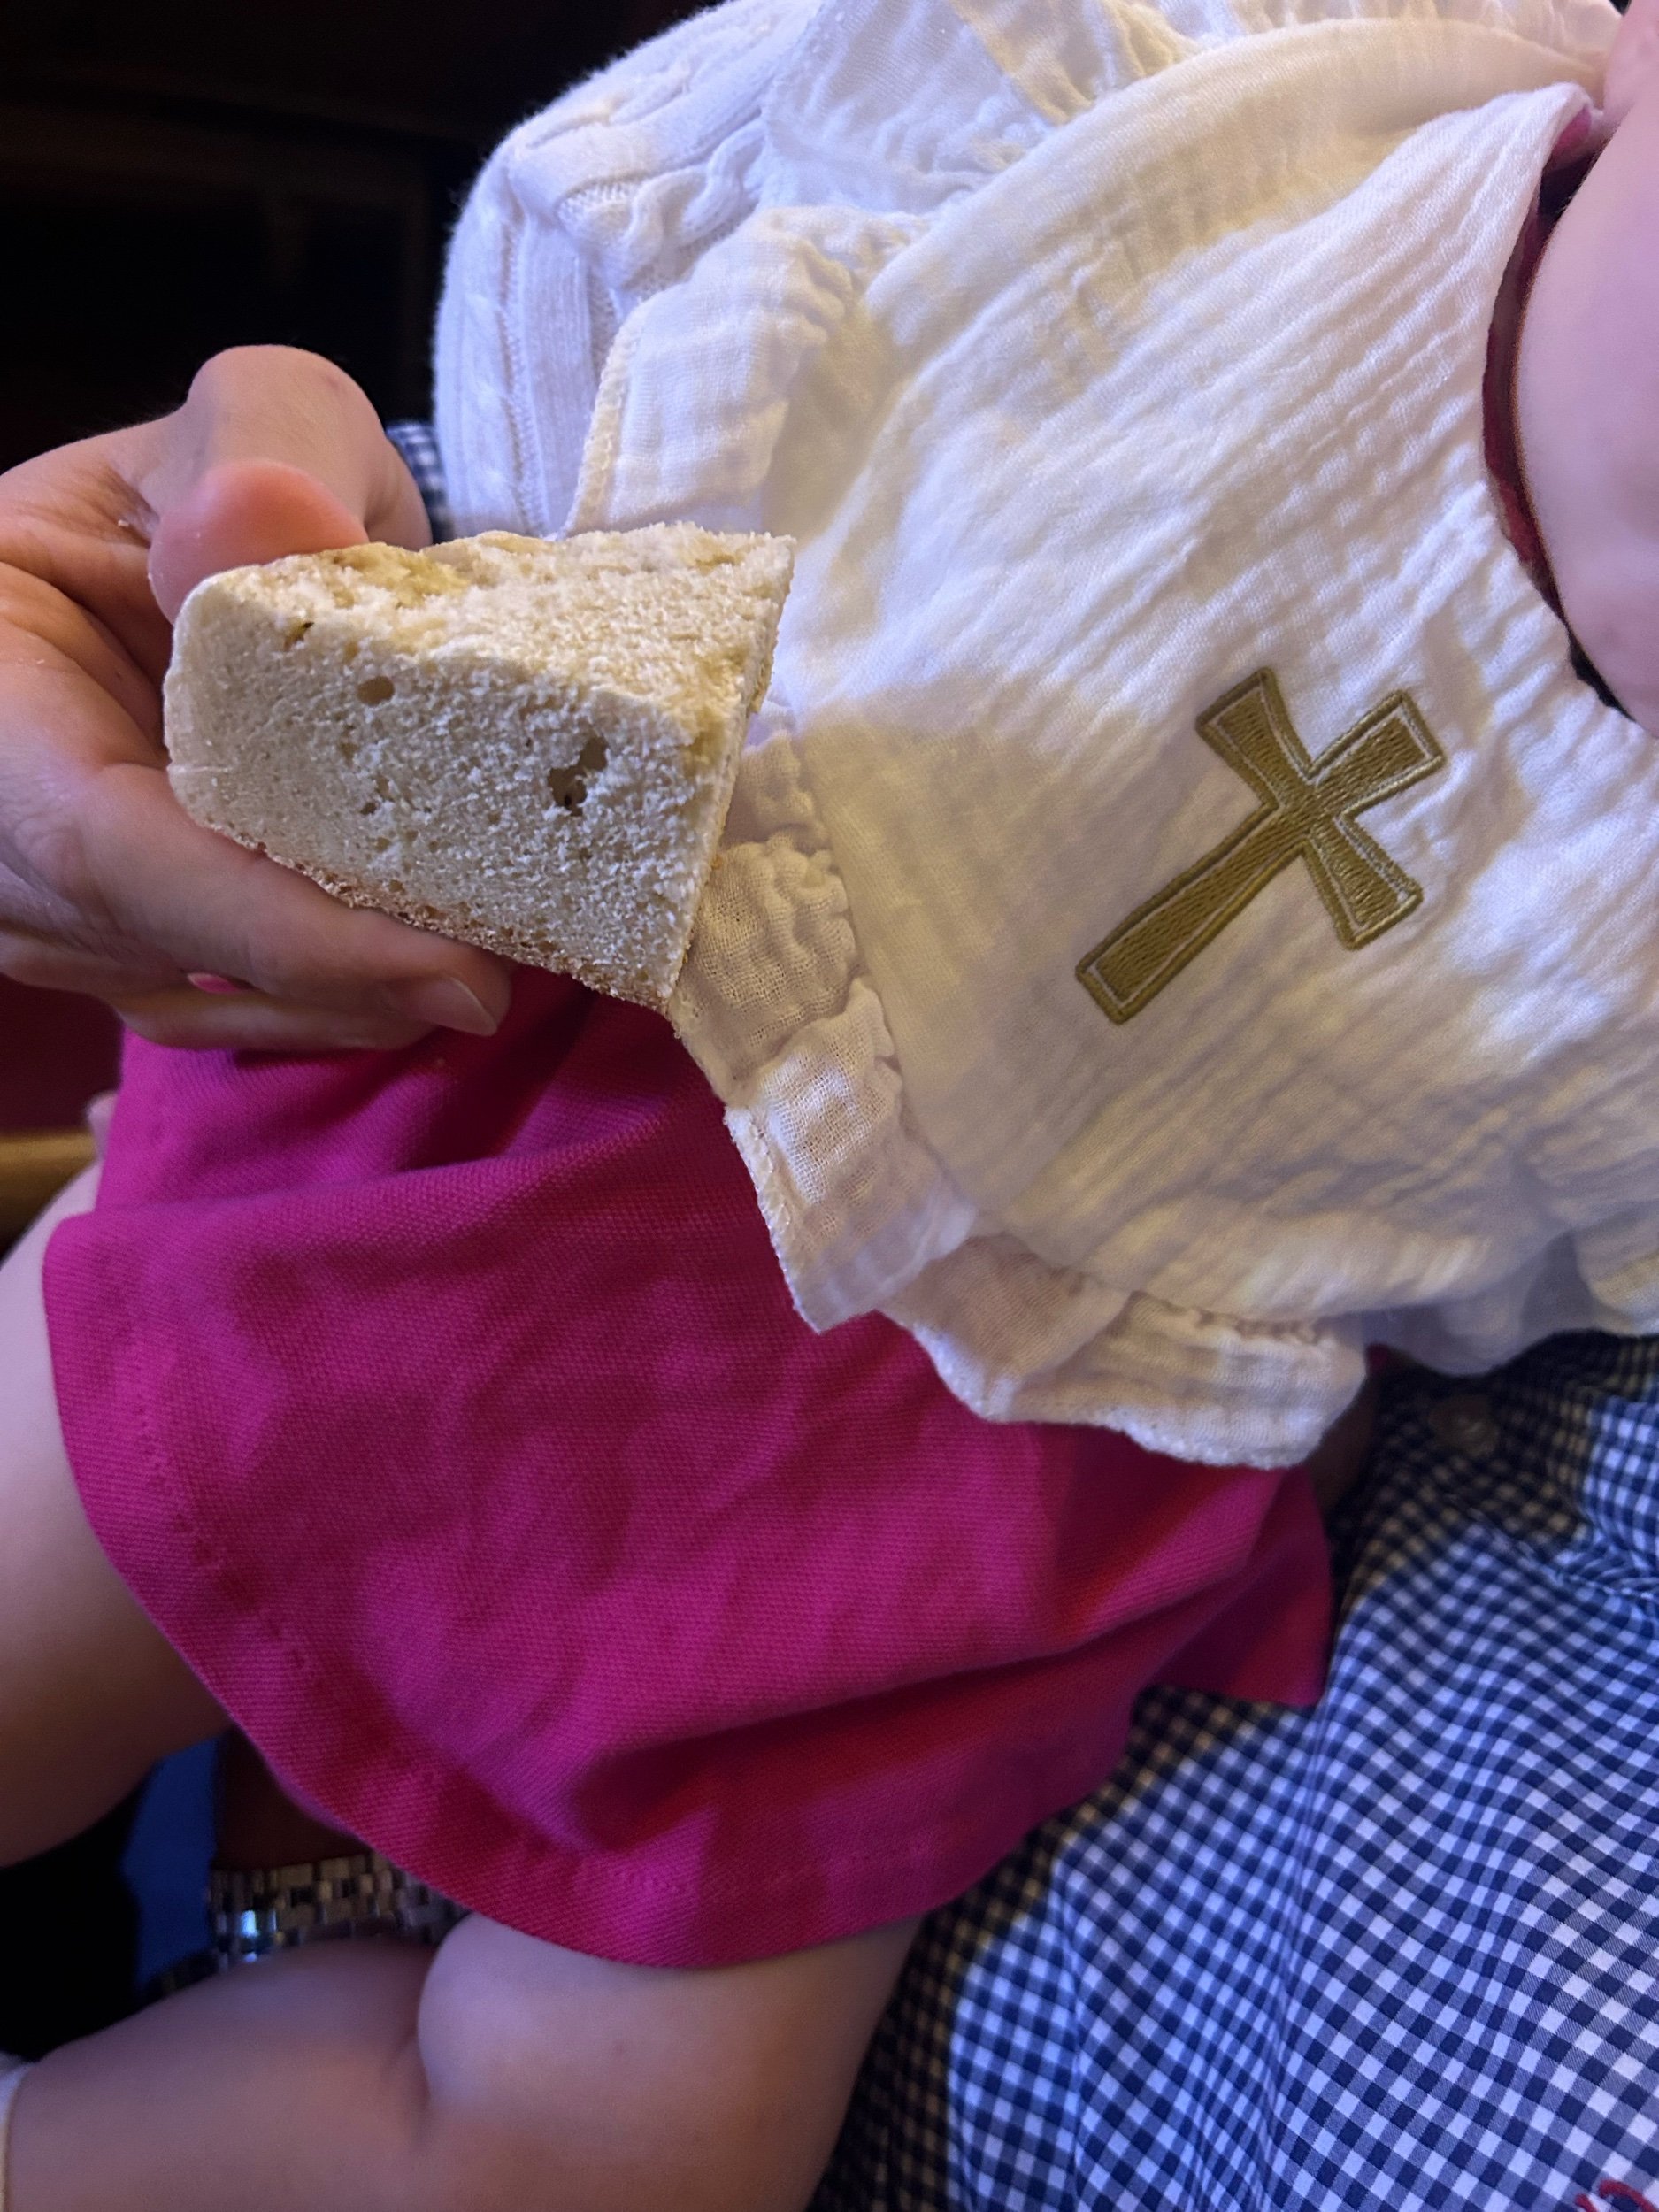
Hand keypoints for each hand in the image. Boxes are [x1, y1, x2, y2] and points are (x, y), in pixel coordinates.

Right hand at [0, 345, 511, 1049]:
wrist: (205, 544)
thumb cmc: (226, 479)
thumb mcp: (252, 416)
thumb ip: (259, 447)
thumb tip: (269, 529)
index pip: (107, 846)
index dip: (278, 925)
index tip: (452, 965)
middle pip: (170, 945)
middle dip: (355, 975)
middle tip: (523, 968)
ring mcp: (53, 904)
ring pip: (212, 999)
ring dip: (363, 998)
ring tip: (505, 953)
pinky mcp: (131, 947)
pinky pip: (242, 1012)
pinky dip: (350, 1000)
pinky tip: (441, 964)